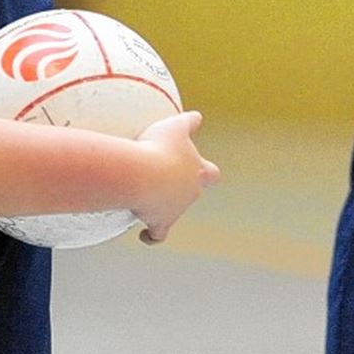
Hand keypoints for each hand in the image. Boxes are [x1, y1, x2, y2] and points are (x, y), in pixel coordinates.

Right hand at [132, 110, 220, 243]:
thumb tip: (197, 117)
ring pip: (175, 212)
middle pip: (194, 193)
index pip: (211, 173)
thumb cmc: (160, 148)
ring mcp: (177, 210)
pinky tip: (145, 235)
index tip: (200, 170)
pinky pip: (157, 235)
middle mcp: (191, 192)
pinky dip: (151, 236)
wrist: (143, 175)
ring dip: (165, 207)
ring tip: (149, 200)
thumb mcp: (176, 125)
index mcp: (198, 170)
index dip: (206, 171)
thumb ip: (189, 121)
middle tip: (171, 182)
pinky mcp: (160, 224)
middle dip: (185, 189)